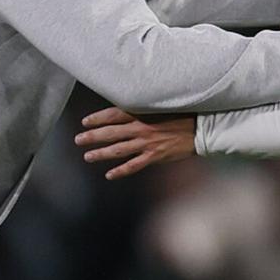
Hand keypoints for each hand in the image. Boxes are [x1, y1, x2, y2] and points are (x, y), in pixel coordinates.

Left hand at [75, 108, 196, 179]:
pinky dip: (121, 171)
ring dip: (101, 153)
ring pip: (118, 149)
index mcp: (142, 113)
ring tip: (88, 156)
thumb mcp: (163, 105)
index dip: (97, 118)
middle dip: (92, 136)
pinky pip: (133, 165)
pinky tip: (109, 175)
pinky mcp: (154, 156)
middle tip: (78, 140)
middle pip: (111, 132)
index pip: (113, 114)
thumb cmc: (183, 114)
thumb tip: (128, 107)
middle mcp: (141, 128)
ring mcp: (146, 143)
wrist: (201, 128)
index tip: (85, 121)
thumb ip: (145, 107)